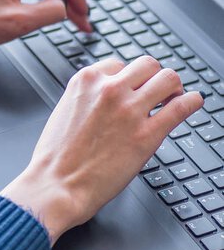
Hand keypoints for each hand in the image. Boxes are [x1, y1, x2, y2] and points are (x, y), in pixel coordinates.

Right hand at [1, 56, 203, 243]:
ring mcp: (129, 110)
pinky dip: (192, 102)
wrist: (55, 185)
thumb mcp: (66, 110)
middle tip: (159, 89)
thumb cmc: (56, 156)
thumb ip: (88, 97)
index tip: (135, 86)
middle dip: (154, 76)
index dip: (129, 77)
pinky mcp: (146, 135)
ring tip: (174, 97)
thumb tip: (107, 96)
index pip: (119, 64)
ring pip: (168, 78)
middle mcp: (109, 89)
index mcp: (86, 80)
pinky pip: (180, 107)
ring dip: (174, 86)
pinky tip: (194, 102)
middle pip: (147, 64)